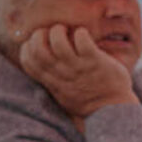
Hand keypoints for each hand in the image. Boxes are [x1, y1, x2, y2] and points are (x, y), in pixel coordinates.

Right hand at [16, 26, 137, 124]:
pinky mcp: (95, 61)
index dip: (28, 47)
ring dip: (59, 30)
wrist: (113, 111)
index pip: (28, 62)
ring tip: (67, 30)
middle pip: (39, 50)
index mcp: (52, 82)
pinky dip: (80, 33)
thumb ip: (53, 81)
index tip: (38, 42)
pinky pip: (82, 41)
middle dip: (40, 35)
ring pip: (58, 43)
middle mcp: (62, 74)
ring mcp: (78, 67)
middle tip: (51, 32)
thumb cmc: (89, 100)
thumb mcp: (63, 94)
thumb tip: (43, 68)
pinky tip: (84, 34)